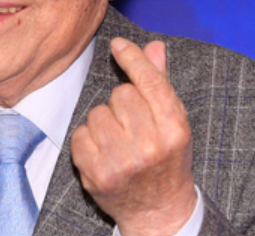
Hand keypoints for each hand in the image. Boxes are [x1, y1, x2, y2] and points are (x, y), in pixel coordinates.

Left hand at [71, 38, 195, 235]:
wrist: (158, 210)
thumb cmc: (166, 159)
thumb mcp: (173, 122)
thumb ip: (160, 83)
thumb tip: (153, 46)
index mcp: (174, 128)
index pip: (149, 81)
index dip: (132, 58)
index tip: (118, 45)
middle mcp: (150, 144)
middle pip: (120, 94)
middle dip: (122, 103)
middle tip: (132, 125)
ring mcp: (122, 161)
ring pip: (97, 113)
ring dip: (103, 122)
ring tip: (118, 140)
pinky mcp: (97, 174)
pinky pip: (80, 134)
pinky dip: (87, 140)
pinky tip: (103, 153)